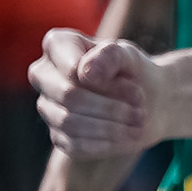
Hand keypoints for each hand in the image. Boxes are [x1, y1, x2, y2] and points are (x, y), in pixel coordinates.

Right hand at [31, 28, 157, 159]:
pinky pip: (76, 145)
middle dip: (110, 106)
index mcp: (57, 45)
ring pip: (70, 123)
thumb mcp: (129, 56)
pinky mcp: (59, 136)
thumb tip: (85, 72)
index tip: (135, 85)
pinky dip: (107, 143)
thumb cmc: (132, 71)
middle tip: (141, 108)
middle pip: (69, 96)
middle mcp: (43, 75)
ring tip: (139, 121)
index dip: (107, 82)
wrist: (148, 100)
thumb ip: (110, 55)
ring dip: (112, 126)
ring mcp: (48, 107)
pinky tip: (128, 135)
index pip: (71, 69)